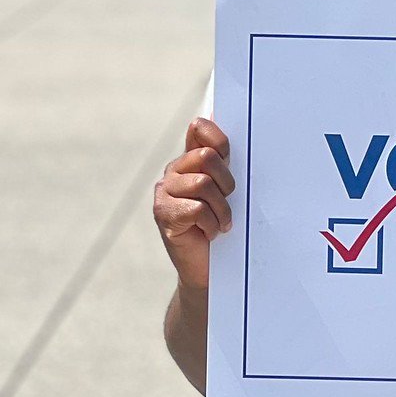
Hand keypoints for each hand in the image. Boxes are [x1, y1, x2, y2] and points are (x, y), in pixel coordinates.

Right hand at [153, 117, 233, 289]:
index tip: (229, 155)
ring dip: (221, 208)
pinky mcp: (163, 213)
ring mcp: (165, 191)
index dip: (218, 137)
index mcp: (190, 159)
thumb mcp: (228, 192)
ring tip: (221, 223)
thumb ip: (226, 165)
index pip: (199, 128)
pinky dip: (211, 223)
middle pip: (207, 156)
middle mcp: (174, 171)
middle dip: (227, 182)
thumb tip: (232, 132)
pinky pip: (197, 208)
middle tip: (228, 202)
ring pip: (203, 184)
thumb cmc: (221, 226)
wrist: (207, 268)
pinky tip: (209, 233)